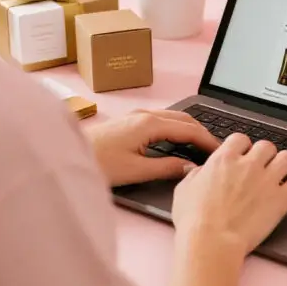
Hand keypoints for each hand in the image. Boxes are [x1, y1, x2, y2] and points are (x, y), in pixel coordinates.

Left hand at [85, 110, 218, 187]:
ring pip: (173, 119)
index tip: (221, 151)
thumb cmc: (98, 163)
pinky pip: (162, 121)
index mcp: (149, 123)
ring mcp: (136, 116)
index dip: (208, 140)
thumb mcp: (136, 170)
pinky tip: (178, 143)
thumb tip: (190, 168)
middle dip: (202, 132)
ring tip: (201, 146)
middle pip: (184, 119)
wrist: (65, 154)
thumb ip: (166, 168)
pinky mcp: (129, 122)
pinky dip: (176, 130)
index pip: (189, 129)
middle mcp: (144, 114)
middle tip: (217, 149)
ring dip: (189, 130)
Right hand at [172, 133, 286, 256]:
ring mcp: (267, 180)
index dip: (243, 147)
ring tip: (283, 173)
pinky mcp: (281, 199)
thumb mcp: (184, 190)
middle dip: (266, 155)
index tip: (243, 156)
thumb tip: (197, 170)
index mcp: (224, 160)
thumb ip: (195, 175)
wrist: (211, 241)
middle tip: (264, 166)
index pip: (241, 139)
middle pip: (267, 145)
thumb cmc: (194, 220)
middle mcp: (248, 165)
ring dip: (286, 164)